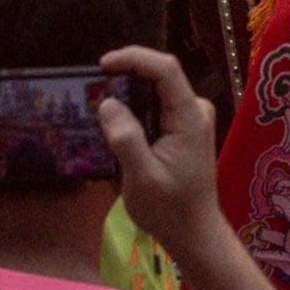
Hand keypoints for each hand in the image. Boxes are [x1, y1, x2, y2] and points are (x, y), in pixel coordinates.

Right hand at [95, 38, 222, 248]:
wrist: (193, 232)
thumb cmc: (169, 209)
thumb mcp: (141, 178)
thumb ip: (126, 139)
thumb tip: (107, 103)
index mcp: (190, 117)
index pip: (165, 69)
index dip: (134, 58)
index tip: (103, 64)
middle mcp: (195, 110)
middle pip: (160, 76)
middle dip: (127, 75)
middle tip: (94, 88)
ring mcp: (192, 119)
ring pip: (157, 91)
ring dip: (130, 94)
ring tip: (100, 105)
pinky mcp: (184, 129)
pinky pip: (158, 107)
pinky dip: (137, 109)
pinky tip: (116, 123)